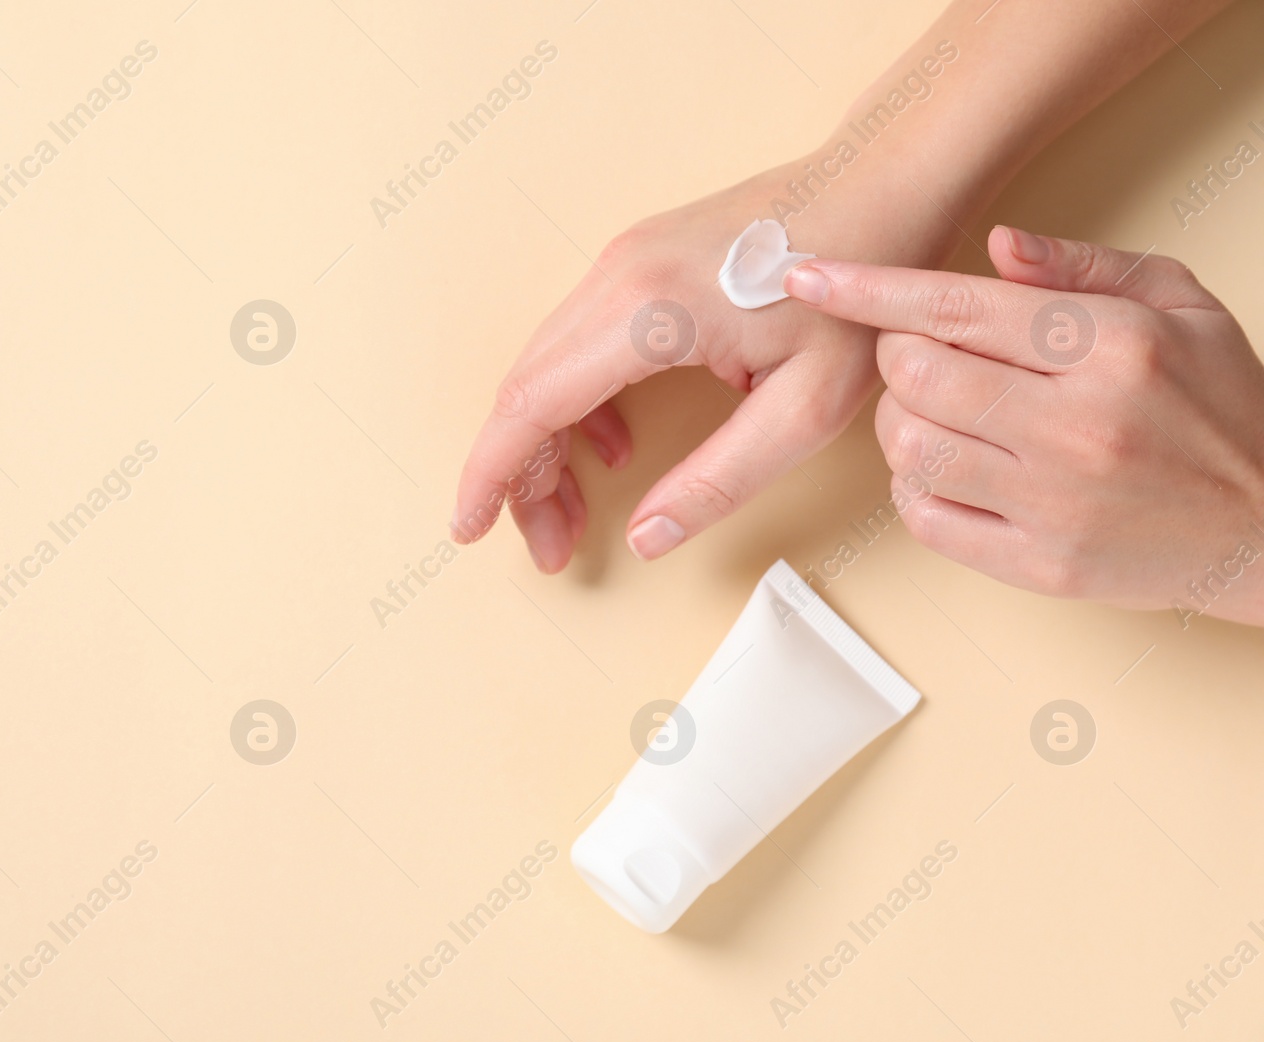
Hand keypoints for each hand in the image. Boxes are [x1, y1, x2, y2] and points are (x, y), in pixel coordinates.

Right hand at [450, 161, 953, 571]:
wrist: (881, 188)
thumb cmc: (857, 299)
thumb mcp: (806, 410)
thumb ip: (719, 482)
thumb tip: (643, 537)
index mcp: (647, 313)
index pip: (532, 404)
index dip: (492, 475)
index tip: (467, 528)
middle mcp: (617, 276)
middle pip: (526, 389)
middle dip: (520, 477)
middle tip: (550, 546)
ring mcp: (622, 260)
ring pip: (545, 364)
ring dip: (543, 443)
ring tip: (572, 510)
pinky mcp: (637, 259)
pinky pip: (575, 340)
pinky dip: (574, 403)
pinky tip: (610, 446)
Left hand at [785, 226, 1263, 623]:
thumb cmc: (1221, 407)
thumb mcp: (1180, 306)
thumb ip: (1083, 267)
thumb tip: (995, 244)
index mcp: (1111, 346)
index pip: (958, 306)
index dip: (869, 288)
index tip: (808, 274)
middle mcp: (1078, 425)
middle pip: (914, 375)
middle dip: (897, 357)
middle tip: (926, 357)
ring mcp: (1055, 503)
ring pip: (908, 447)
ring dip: (900, 422)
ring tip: (941, 413)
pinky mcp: (1039, 566)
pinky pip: (924, 517)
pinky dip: (914, 486)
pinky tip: (951, 467)